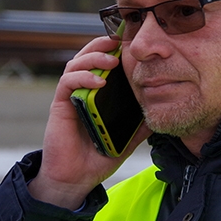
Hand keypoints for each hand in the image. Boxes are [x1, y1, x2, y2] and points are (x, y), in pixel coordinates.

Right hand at [28, 36, 151, 207]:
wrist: (76, 179)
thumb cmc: (98, 158)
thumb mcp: (127, 139)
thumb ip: (140, 125)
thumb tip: (160, 113)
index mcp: (97, 95)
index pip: (102, 64)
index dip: (112, 50)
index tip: (129, 44)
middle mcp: (82, 91)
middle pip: (87, 56)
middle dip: (101, 45)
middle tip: (118, 42)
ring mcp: (71, 97)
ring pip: (75, 64)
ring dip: (93, 58)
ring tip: (112, 60)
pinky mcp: (60, 106)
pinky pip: (68, 83)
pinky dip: (83, 77)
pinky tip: (98, 82)